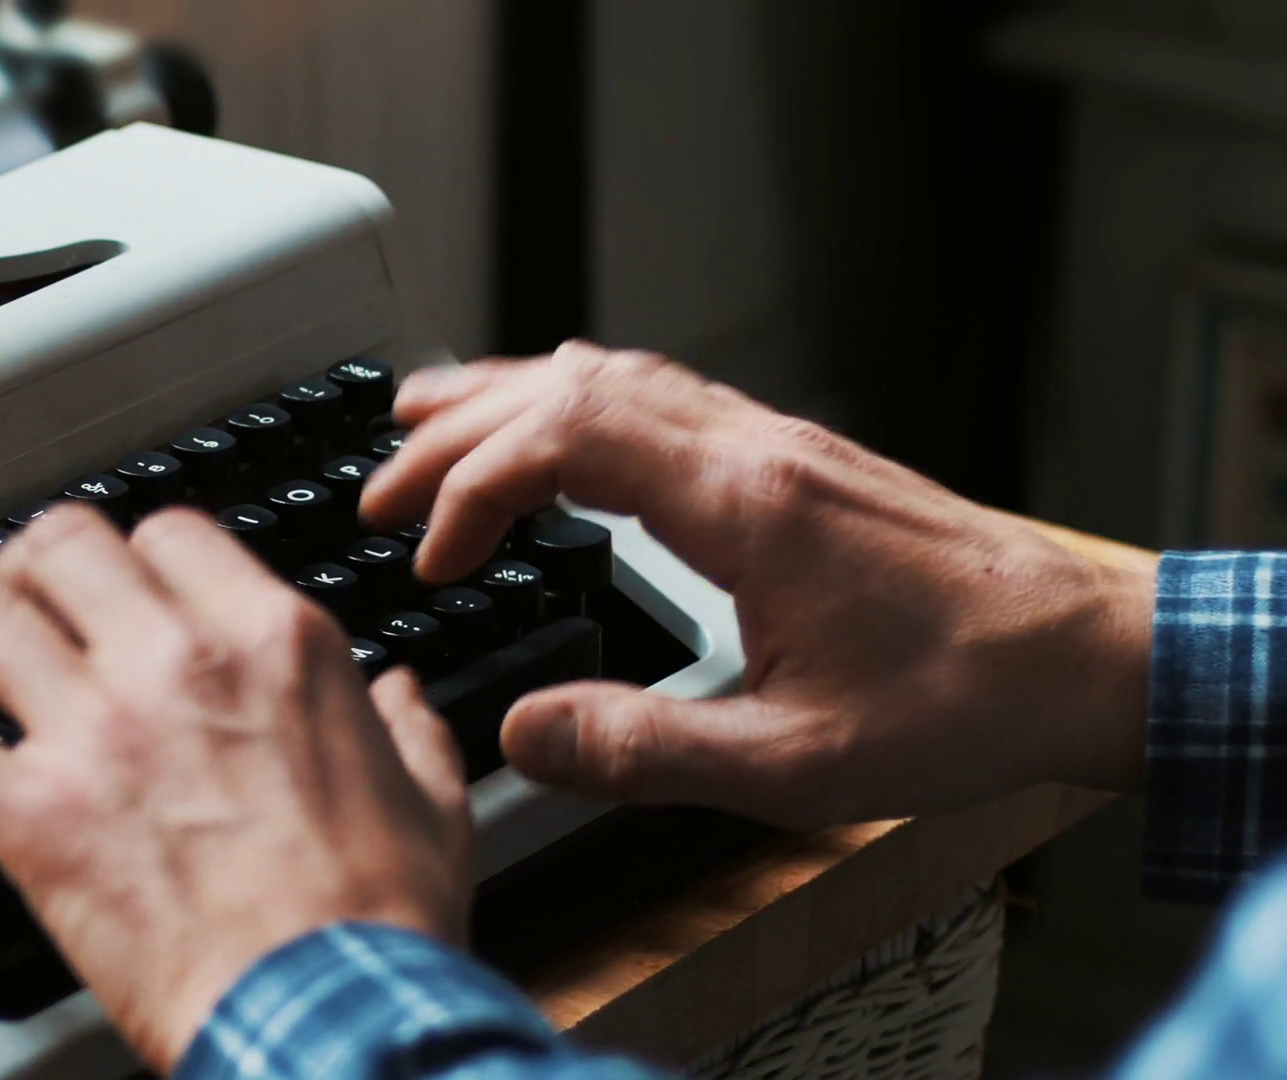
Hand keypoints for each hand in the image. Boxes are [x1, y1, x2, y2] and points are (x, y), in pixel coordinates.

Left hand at [0, 505, 470, 1071]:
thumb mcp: (430, 800)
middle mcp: (174, 660)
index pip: (172, 536)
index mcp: (272, 642)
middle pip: (65, 548)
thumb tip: (400, 700)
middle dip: (30, 562)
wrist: (326, 1007)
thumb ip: (408, 729)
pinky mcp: (32, 812)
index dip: (135, 552)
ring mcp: (95, 730)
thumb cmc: (375, 918)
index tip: (122, 582)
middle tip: (15, 595)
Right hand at [361, 342, 1153, 827]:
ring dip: (509, 394)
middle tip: (383, 485)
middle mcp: (753, 449)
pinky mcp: (791, 458)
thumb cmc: (962, 700)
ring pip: (613, 374)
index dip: (472, 487)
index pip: (565, 439)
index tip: (432, 556)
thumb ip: (647, 750)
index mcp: (744, 505)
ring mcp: (774, 442)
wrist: (1080, 655)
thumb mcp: (796, 763)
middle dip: (459, 431)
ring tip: (427, 417)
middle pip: (570, 389)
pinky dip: (577, 396)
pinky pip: (658, 390)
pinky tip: (558, 413)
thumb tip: (524, 735)